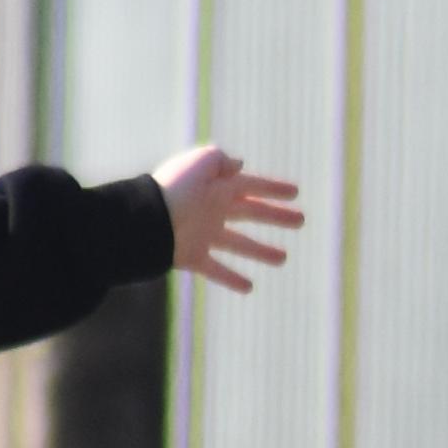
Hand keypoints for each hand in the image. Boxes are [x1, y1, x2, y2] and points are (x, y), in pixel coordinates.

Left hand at [157, 143, 303, 294]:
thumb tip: (239, 166)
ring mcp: (203, 234)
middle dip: (276, 216)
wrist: (146, 221)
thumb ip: (220, 160)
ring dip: (261, 251)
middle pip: (251, 213)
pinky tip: (249, 287)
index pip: (252, 186)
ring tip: (282, 258)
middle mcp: (212, 209)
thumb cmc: (174, 189)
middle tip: (301, 221)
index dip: (274, 188)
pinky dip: (231, 278)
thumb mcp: (200, 163)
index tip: (296, 193)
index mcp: (216, 187)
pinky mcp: (193, 256)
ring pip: (239, 244)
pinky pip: (216, 269)